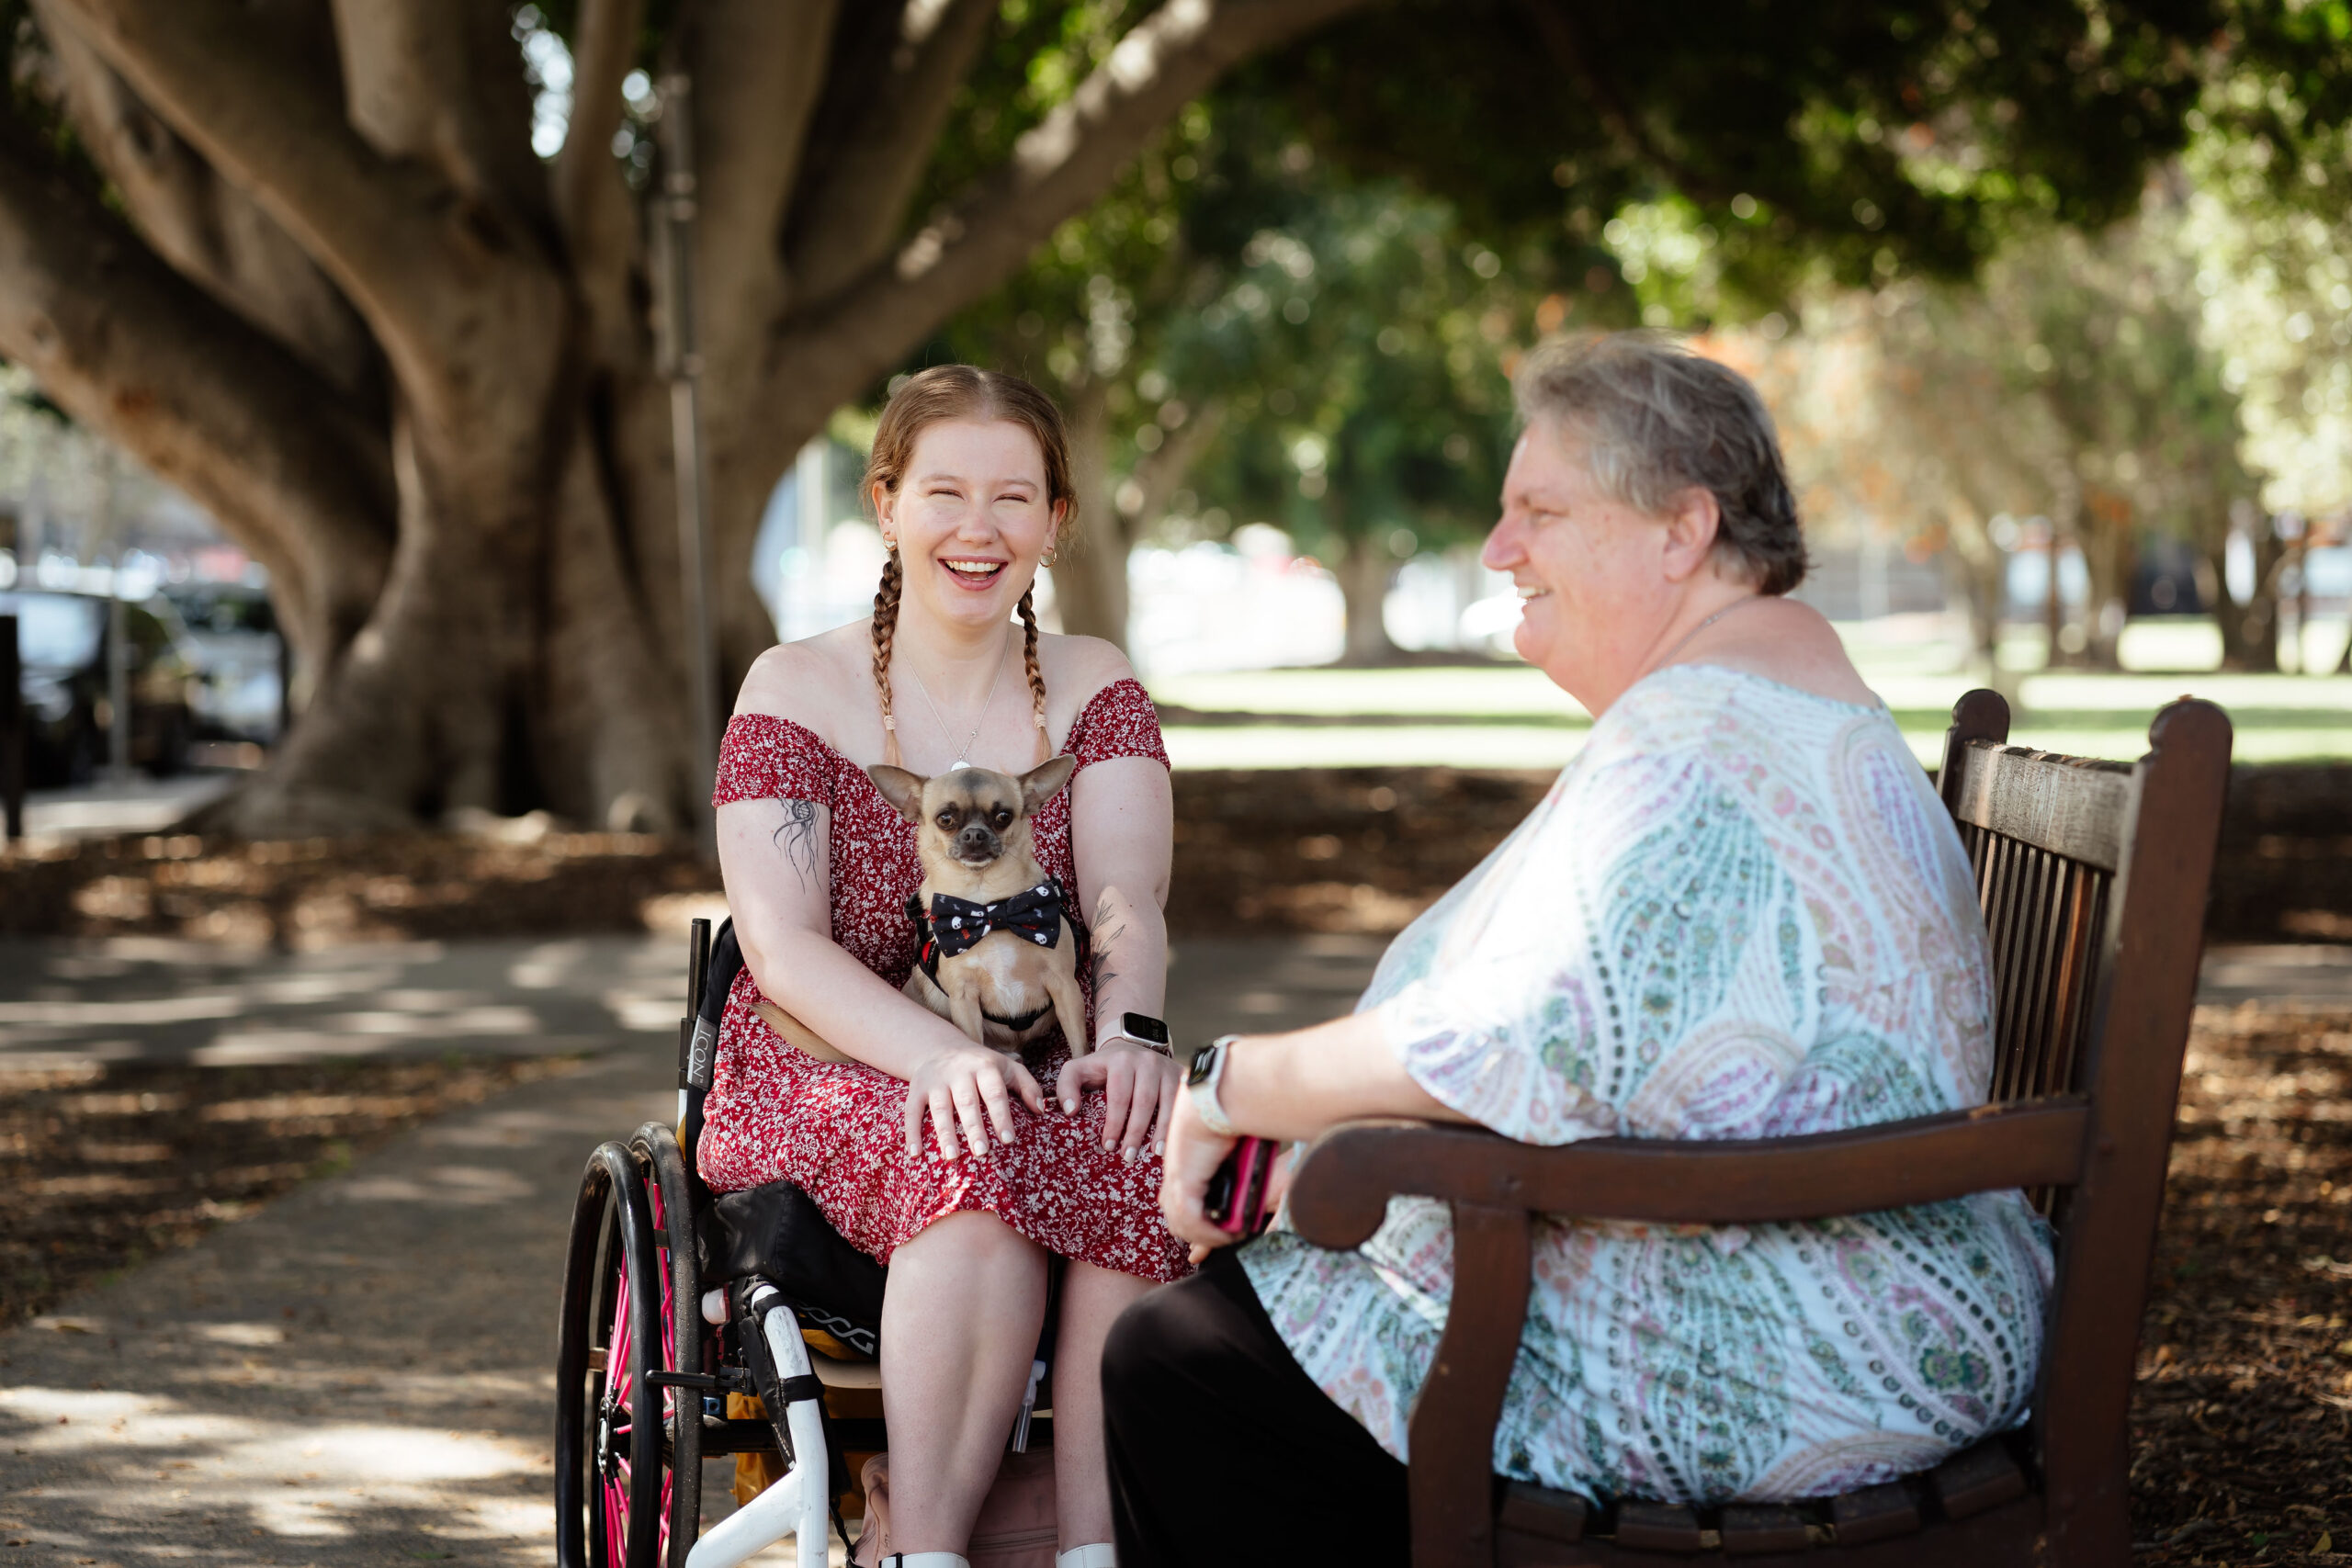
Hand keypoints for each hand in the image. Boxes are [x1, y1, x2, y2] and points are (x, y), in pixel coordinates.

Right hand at [902, 1041, 1046, 1161]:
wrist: (940, 1047)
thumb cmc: (981, 1065)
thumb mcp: (1007, 1067)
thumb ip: (1027, 1085)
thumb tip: (1041, 1111)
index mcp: (984, 1067)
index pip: (994, 1093)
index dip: (1001, 1116)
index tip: (1008, 1140)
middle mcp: (958, 1072)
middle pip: (967, 1102)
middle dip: (974, 1128)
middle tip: (982, 1153)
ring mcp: (935, 1081)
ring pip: (939, 1108)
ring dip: (945, 1132)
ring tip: (952, 1156)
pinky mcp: (916, 1089)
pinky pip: (912, 1111)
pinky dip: (912, 1133)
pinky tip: (915, 1154)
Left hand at [1057, 1040, 1180, 1162]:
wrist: (1133, 1046)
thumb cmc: (1103, 1067)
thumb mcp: (1078, 1069)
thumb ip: (1066, 1086)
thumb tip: (1070, 1111)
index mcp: (1120, 1060)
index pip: (1118, 1095)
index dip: (1114, 1122)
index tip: (1107, 1145)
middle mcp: (1146, 1061)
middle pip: (1143, 1101)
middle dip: (1135, 1131)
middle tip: (1127, 1155)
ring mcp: (1166, 1068)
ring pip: (1166, 1102)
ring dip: (1160, 1130)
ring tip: (1153, 1153)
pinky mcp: (1180, 1076)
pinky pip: (1181, 1103)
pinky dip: (1176, 1123)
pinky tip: (1170, 1142)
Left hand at [1158, 1087, 1237, 1262]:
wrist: (1218, 1096)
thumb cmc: (1228, 1113)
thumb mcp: (1228, 1142)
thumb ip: (1228, 1163)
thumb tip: (1243, 1174)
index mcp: (1182, 1162)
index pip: (1175, 1201)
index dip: (1190, 1222)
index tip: (1205, 1237)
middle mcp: (1175, 1172)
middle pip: (1175, 1217)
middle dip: (1197, 1234)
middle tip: (1222, 1238)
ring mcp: (1176, 1177)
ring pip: (1182, 1222)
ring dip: (1208, 1236)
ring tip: (1230, 1236)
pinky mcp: (1183, 1181)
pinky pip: (1191, 1219)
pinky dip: (1210, 1232)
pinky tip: (1227, 1233)